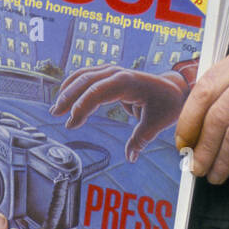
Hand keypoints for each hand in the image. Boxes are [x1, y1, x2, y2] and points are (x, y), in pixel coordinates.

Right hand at [51, 64, 188, 161]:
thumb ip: (140, 140)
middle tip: (57, 115)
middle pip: (86, 80)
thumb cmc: (166, 104)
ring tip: (56, 109)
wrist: (172, 88)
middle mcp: (118, 73)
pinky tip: (64, 96)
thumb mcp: (156, 123)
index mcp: (128, 82)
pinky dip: (74, 85)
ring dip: (68, 90)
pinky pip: (87, 76)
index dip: (82, 106)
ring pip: (84, 75)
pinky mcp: (109, 74)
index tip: (72, 123)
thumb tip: (130, 158)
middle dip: (69, 97)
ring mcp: (113, 71)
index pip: (98, 91)